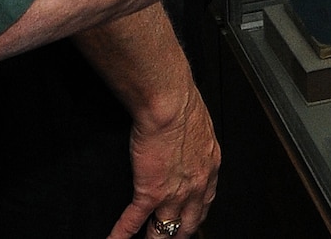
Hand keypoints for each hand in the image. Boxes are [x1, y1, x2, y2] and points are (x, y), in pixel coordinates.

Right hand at [107, 85, 219, 238]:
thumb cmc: (184, 106)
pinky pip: (133, 221)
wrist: (170, 104)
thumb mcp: (201, 128)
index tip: (189, 223)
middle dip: (179, 235)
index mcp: (209, 167)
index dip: (195, 217)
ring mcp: (173, 193)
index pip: (205, 202)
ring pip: (164, 229)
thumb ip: (196, 143)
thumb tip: (190, 143)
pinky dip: (121, 234)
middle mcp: (196, 185)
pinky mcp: (149, 192)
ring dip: (155, 238)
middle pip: (188, 224)